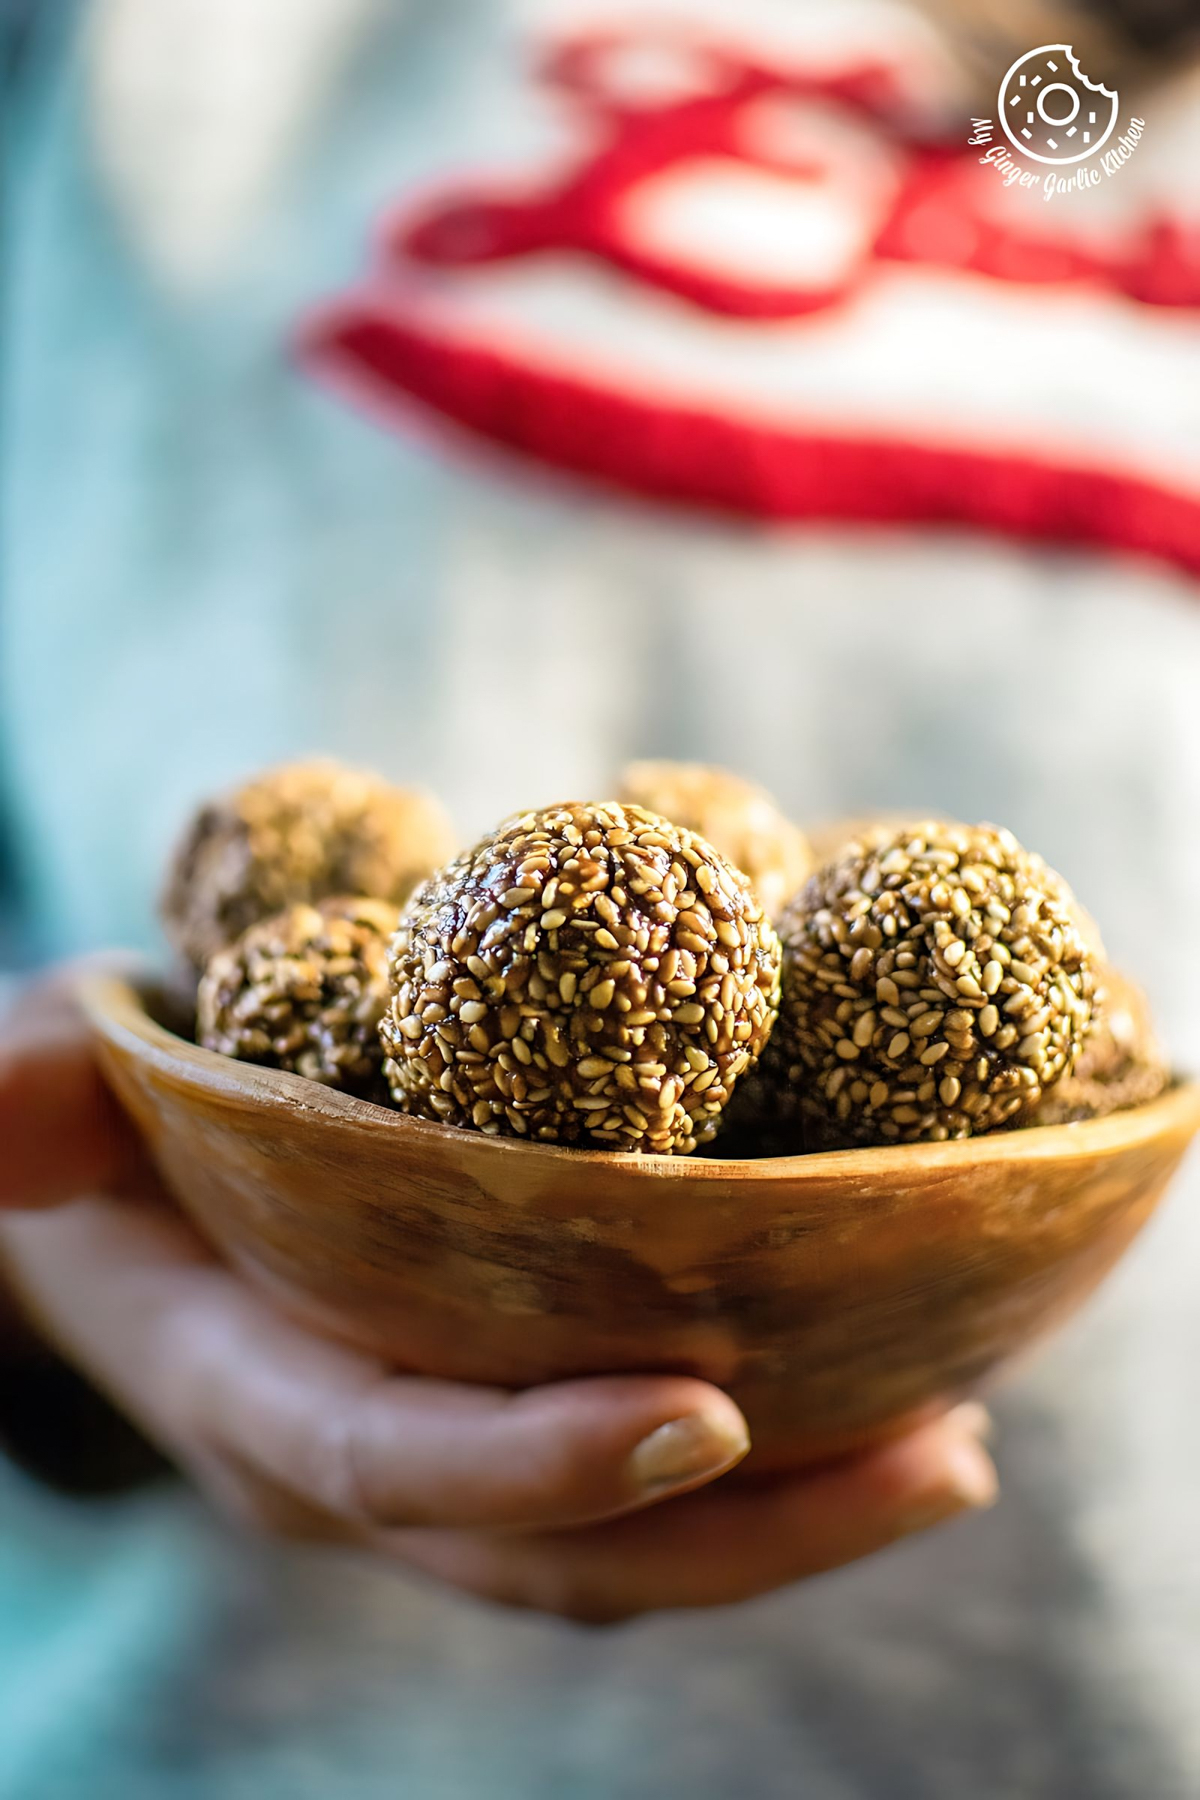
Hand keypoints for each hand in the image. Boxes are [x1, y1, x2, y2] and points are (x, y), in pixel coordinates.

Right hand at [0, 963, 996, 1621]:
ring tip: (950, 1450)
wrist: (110, 1201)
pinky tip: (888, 1397)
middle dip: (747, 1530)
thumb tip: (14, 1095)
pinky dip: (766, 1469)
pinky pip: (636, 1492)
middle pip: (555, 1552)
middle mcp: (352, 1460)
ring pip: (621, 1552)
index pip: (392, 1457)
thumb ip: (26, 1097)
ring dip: (796, 1517)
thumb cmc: (81, 1129)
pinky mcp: (494, 1423)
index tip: (706, 1409)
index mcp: (245, 1387)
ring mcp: (434, 1458)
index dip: (539, 1457)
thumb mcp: (35, 1086)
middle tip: (938, 1458)